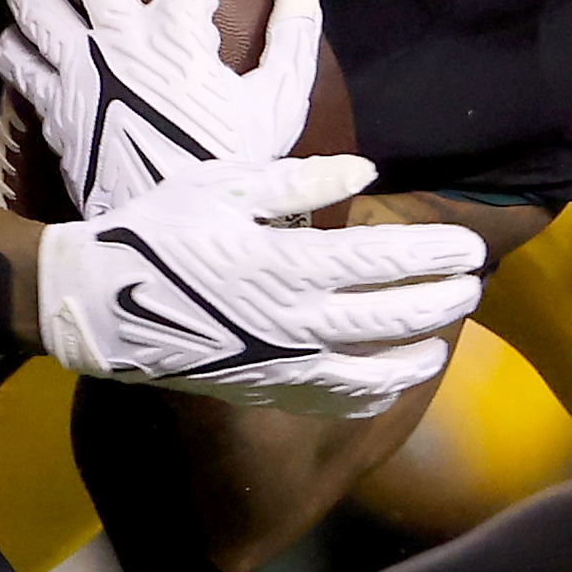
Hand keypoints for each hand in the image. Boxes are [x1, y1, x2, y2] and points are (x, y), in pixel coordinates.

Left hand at [0, 0, 321, 216]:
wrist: (170, 229)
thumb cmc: (229, 165)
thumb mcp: (278, 105)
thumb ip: (293, 43)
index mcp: (180, 34)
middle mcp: (119, 38)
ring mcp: (77, 68)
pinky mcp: (50, 101)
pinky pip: (15, 55)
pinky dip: (16, 42)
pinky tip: (25, 43)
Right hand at [34, 156, 483, 424]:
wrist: (99, 304)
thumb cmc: (158, 231)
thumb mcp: (222, 187)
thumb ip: (299, 182)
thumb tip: (366, 172)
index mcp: (289, 264)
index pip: (386, 261)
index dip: (435, 254)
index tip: (470, 245)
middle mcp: (297, 321)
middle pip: (395, 317)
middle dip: (443, 300)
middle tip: (472, 284)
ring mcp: (284, 364)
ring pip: (375, 369)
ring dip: (418, 353)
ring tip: (440, 337)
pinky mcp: (266, 388)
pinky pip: (335, 400)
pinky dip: (372, 392)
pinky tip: (389, 381)